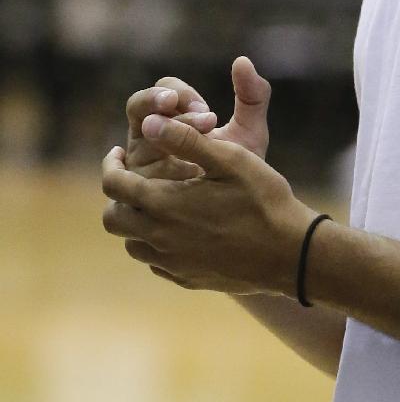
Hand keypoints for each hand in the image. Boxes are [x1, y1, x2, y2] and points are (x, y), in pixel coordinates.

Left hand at [102, 116, 315, 296]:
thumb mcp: (228, 158)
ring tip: (157, 199)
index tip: (117, 152)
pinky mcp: (185, 278)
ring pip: (132, 242)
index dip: (110, 165)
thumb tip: (149, 123)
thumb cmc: (262, 199)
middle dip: (117, 193)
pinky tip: (180, 226)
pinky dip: (156, 241)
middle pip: (113, 218)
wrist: (288, 253)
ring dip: (136, 219)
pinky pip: (155, 260)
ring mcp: (172, 263)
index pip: (114, 185)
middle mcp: (160, 238)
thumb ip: (185, 139)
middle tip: (132, 175)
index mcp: (166, 204)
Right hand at [124, 56, 270, 181]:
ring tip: (190, 153)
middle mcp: (148, 135)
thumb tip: (242, 60)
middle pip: (138, 106)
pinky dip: (154, 179)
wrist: (239, 216)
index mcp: (173, 115)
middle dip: (160, 105)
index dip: (181, 93)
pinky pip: (132, 181)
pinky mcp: (135, 194)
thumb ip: (253, 96)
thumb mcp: (249, 133)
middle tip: (196, 118)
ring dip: (161, 141)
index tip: (207, 110)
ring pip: (134, 142)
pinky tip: (182, 183)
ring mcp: (138, 164)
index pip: (165, 88)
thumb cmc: (240, 168)